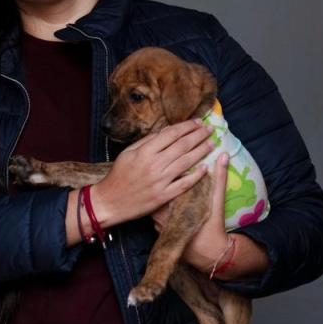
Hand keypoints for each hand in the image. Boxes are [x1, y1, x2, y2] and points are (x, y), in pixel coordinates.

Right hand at [90, 119, 214, 226]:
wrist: (110, 201)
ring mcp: (160, 181)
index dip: (186, 127)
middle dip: (198, 136)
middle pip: (182, 146)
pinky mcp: (163, 196)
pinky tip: (206, 169)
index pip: (171, 134)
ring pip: (186, 163)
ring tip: (211, 144)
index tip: (197, 122)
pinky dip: (196, 176)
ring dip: (201, 152)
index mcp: (145, 152)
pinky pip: (184, 185)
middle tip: (209, 129)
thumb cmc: (118, 175)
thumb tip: (165, 132)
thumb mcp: (127, 153)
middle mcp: (154, 164)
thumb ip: (146, 142)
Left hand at [152, 152, 230, 270]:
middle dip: (158, 182)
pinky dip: (158, 210)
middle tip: (162, 173)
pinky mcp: (160, 233)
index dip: (165, 172)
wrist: (210, 254)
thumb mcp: (216, 200)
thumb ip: (219, 177)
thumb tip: (223, 156)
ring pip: (153, 205)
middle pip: (155, 192)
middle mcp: (163, 214)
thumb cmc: (213, 226)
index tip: (170, 164)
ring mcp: (160, 225)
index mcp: (174, 203)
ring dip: (157, 196)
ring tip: (161, 186)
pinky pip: (154, 217)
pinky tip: (164, 203)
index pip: (163, 182)